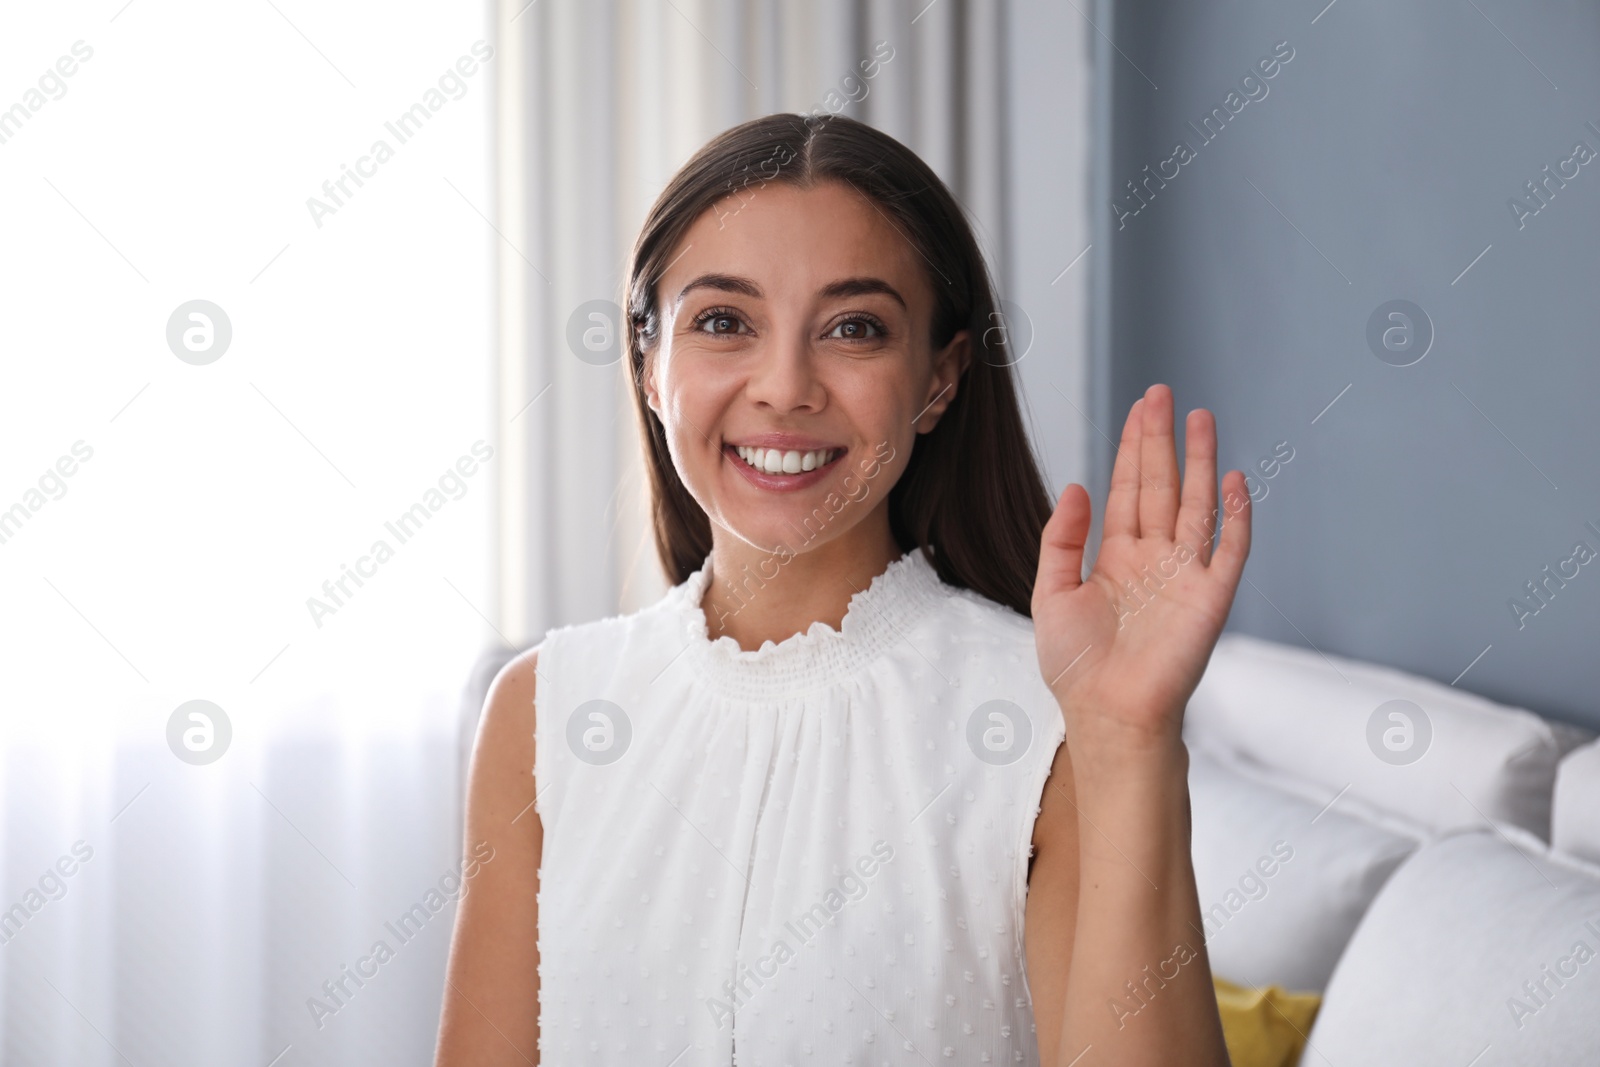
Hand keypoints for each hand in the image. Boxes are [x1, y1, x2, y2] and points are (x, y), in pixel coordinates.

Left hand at [1032, 384, 1251, 752]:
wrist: (1106, 714)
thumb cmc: (1075, 666)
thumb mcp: (1051, 593)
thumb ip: (1062, 539)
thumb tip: (1076, 485)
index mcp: (1117, 558)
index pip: (1129, 490)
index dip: (1133, 448)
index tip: (1140, 408)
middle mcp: (1154, 560)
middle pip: (1162, 486)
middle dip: (1162, 440)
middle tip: (1163, 394)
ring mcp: (1185, 577)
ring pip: (1196, 506)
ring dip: (1201, 462)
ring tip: (1202, 418)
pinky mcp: (1210, 599)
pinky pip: (1229, 550)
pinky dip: (1235, 517)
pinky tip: (1234, 481)